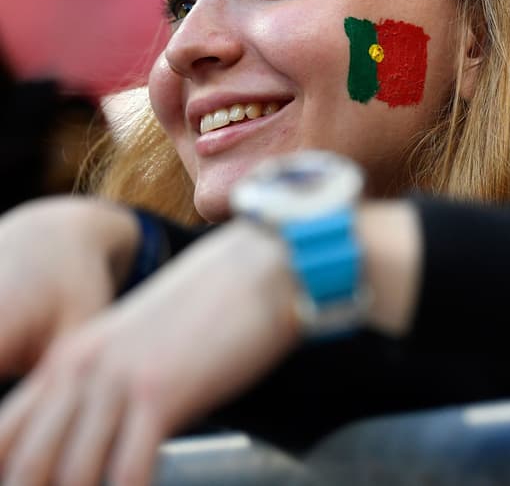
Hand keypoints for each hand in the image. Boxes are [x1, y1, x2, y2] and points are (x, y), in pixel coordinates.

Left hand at [0, 222, 300, 485]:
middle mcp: (81, 368)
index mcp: (69, 358)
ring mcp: (119, 380)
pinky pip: (128, 471)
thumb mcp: (138, 347)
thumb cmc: (213, 310)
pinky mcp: (161, 394)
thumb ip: (104, 390)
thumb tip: (93, 448)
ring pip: (72, 475)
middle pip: (28, 463)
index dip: (10, 471)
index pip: (5, 434)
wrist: (261, 268)